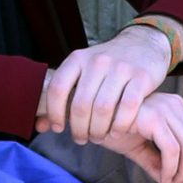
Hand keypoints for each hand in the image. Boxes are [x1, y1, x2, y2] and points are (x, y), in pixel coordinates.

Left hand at [37, 24, 172, 142]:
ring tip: (97, 137)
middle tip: (82, 139)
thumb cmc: (107, 65)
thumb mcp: (82, 71)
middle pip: (81, 104)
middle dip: (79, 128)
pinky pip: (128, 107)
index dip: (54, 113)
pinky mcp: (141, 77)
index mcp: (78, 59)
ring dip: (98, 130)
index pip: (58, 89)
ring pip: (103, 108)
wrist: (143, 44)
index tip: (59, 128)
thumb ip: (62, 97)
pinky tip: (116, 131)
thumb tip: (40, 126)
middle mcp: (97, 61)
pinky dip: (120, 124)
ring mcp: (121, 68)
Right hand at [98, 92, 182, 182]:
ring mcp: (163, 109)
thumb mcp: (140, 147)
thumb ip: (158, 161)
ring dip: (182, 172)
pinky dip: (171, 168)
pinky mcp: (152, 118)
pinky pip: (172, 149)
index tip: (179, 181)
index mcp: (175, 107)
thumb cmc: (111, 127)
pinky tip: (161, 177)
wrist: (87, 115)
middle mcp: (173, 104)